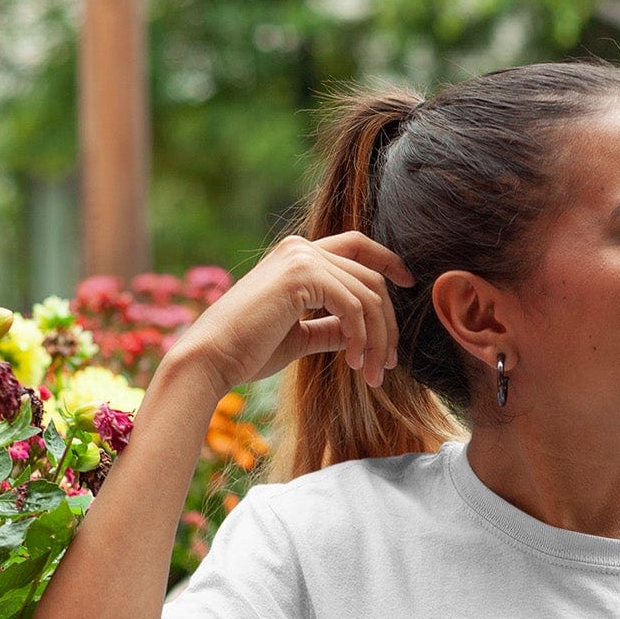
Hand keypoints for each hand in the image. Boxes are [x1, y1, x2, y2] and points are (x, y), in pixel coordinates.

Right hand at [163, 230, 414, 398]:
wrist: (211, 359)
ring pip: (369, 295)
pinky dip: (361, 336)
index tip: (408, 284)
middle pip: (371, 277)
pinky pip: (353, 306)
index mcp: (297, 255)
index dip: (388, 260)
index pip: (356, 245)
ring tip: (372, 373)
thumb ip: (329, 326)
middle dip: (387, 324)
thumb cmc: (247, 351)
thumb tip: (356, 331)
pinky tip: (353, 361)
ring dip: (377, 339)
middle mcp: (301, 247)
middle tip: (387, 364)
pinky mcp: (301, 275)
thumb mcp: (299, 337)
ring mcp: (301, 257)